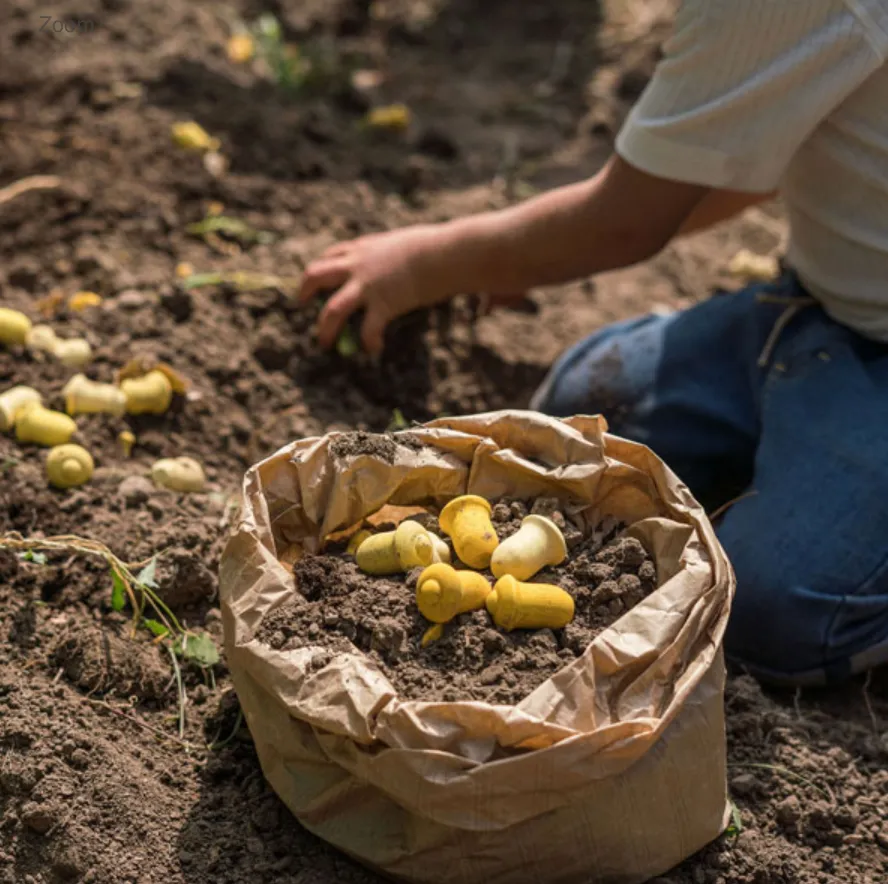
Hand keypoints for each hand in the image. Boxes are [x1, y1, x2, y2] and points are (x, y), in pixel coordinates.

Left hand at [298, 224, 460, 356]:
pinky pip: (368, 329)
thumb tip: (406, 255)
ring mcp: (367, 286)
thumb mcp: (406, 243)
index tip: (317, 280)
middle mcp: (358, 265)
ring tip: (324, 343)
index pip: (331, 255)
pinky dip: (369, 342)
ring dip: (325, 328)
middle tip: (302, 304)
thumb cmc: (437, 245)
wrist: (445, 253)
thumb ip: (396, 252)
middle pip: (316, 275)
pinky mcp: (383, 304)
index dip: (321, 269)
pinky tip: (375, 350)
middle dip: (305, 291)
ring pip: (332, 310)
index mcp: (364, 248)